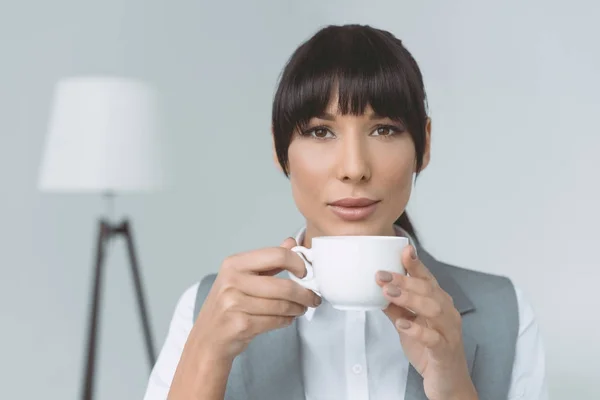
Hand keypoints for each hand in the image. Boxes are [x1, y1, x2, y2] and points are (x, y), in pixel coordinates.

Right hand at [194, 238, 321, 359]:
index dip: (297, 263)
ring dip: (297, 309)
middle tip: (313, 298)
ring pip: (282, 305)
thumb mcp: (242, 277)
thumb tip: (291, 242)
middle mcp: (232, 281)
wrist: (208, 338)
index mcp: (234, 263)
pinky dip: (287, 320)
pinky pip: (276, 321)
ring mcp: (234, 303)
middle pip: (283, 285)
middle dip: (304, 294)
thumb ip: (268, 260)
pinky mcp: (240, 324)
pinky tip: (287, 318)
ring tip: (301, 308)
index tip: (305, 273)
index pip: (276, 255)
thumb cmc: (228, 305)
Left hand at [375, 245, 477, 399]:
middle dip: (404, 280)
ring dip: (409, 298)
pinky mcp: (445, 352)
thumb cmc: (430, 352)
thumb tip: (378, 290)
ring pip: (432, 308)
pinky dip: (417, 329)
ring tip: (388, 293)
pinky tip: (402, 324)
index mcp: (439, 304)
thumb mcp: (409, 326)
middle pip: (428, 290)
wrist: (448, 384)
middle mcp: (447, 314)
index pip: (427, 279)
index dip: (416, 265)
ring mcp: (448, 332)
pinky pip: (433, 338)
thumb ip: (396, 308)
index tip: (404, 250)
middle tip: (382, 274)